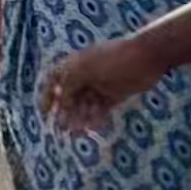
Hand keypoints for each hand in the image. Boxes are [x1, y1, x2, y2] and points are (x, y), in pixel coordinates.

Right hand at [40, 37, 163, 133]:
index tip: (45, 113)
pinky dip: (96, 117)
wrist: (145, 58)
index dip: (48, 95)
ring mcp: (100, 84)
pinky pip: (101, 108)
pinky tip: (94, 126)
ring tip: (78, 131)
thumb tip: (60, 99)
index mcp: (75, 63)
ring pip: (85, 104)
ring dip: (80, 117)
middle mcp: (86, 74)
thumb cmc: (112, 59)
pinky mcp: (115, 94)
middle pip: (71, 95)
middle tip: (62, 129)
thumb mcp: (85, 69)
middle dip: (65, 111)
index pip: (55, 79)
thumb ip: (69, 83)